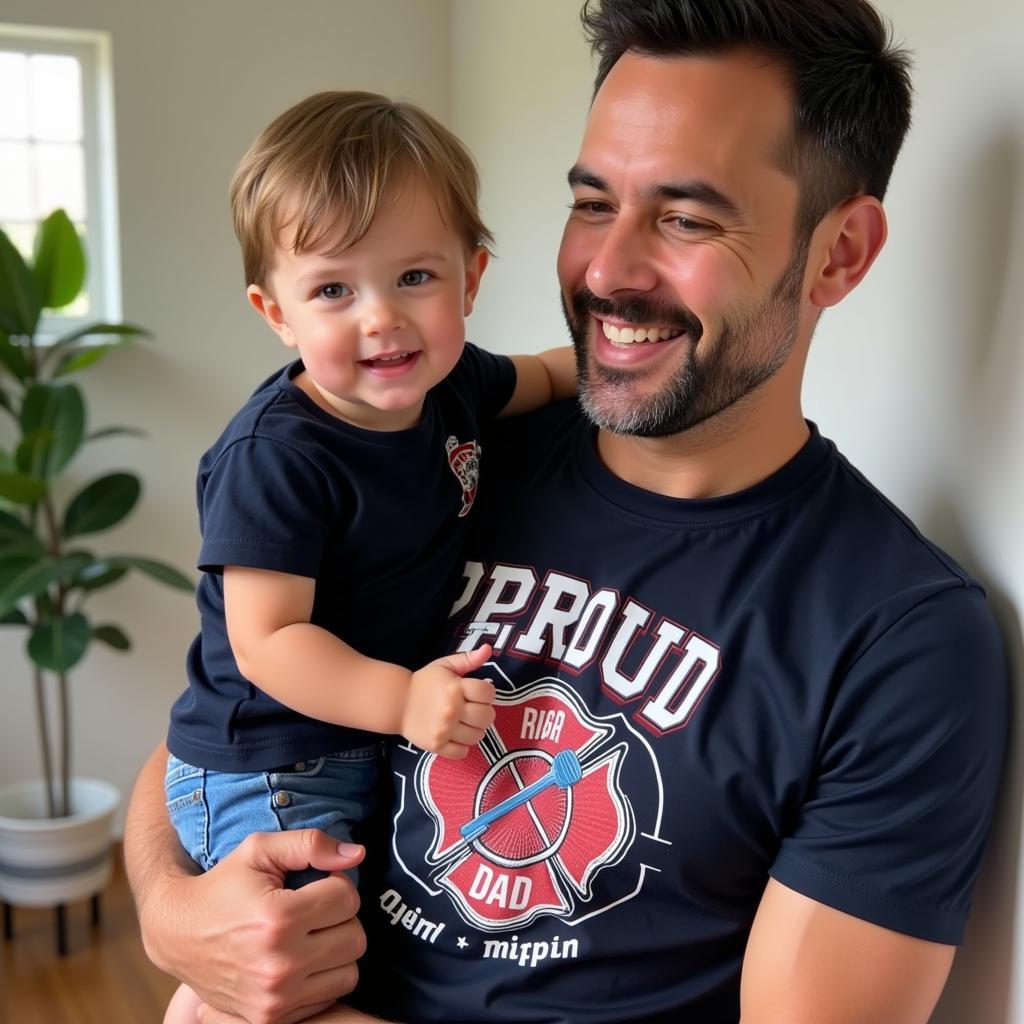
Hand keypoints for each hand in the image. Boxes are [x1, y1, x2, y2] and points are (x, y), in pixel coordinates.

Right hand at [140, 829, 364, 1023]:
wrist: (176, 934)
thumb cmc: (222, 886)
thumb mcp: (259, 850)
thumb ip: (311, 844)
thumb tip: (357, 854)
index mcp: (278, 919)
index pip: (347, 898)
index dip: (336, 884)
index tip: (316, 884)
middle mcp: (279, 964)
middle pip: (355, 937)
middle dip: (340, 918)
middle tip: (315, 911)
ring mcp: (275, 998)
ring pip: (349, 972)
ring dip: (337, 950)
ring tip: (311, 935)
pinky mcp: (270, 1018)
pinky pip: (329, 998)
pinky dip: (324, 978)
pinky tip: (302, 960)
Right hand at [400, 644, 495, 757]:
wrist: (397, 703)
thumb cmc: (424, 683)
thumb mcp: (445, 665)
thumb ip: (468, 659)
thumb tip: (488, 649)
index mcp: (455, 688)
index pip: (488, 693)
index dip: (487, 693)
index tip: (478, 693)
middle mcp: (451, 710)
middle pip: (487, 717)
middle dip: (484, 712)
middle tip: (473, 710)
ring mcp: (444, 730)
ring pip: (478, 736)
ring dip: (475, 730)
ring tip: (464, 723)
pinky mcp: (437, 746)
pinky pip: (462, 752)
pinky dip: (462, 746)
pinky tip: (455, 736)